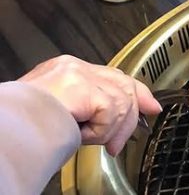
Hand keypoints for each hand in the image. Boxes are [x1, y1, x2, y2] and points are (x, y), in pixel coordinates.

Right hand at [19, 55, 160, 155]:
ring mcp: (78, 74)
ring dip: (107, 130)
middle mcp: (74, 67)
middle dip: (132, 114)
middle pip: (123, 84)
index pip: (113, 76)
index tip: (151, 106)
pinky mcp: (81, 87)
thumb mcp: (64, 116)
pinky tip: (80, 135)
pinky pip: (110, 112)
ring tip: (86, 140)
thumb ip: (90, 112)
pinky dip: (99, 131)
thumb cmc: (25, 128)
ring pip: (120, 102)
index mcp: (67, 70)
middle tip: (119, 143)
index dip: (137, 92)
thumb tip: (120, 124)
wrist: (4, 131)